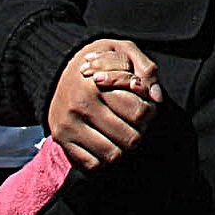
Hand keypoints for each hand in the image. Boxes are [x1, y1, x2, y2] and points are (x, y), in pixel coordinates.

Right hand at [48, 39, 160, 169]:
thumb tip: (157, 97)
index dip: (150, 112)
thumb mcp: (122, 51)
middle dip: (139, 132)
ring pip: (113, 154)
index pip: (139, 112)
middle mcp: (80, 106)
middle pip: (129, 138)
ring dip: (123, 147)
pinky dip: (103, 158)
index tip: (146, 107)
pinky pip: (92, 164)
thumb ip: (145, 69)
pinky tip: (106, 142)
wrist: (57, 70)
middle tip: (135, 123)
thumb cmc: (99, 63)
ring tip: (122, 132)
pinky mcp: (61, 140)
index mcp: (96, 83)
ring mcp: (68, 126)